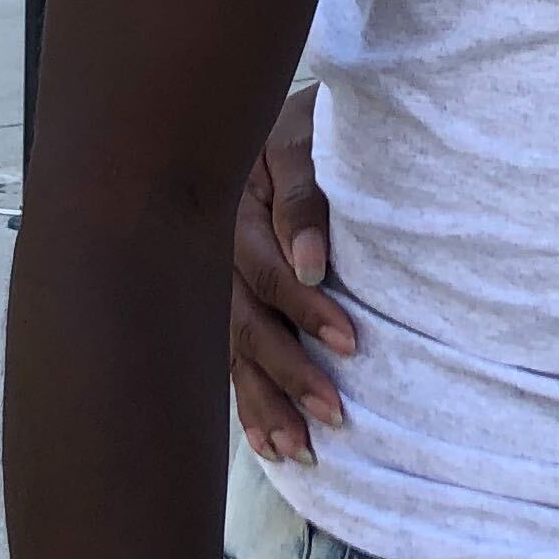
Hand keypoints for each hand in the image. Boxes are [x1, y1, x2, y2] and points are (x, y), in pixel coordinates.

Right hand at [228, 83, 353, 464]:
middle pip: (244, 323)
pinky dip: (247, 402)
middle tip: (334, 414)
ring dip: (265, 402)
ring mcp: (208, 281)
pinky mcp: (216, 302)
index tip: (350, 340)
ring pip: (231, 351)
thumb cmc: (300, 121)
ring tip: (300, 450)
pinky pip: (223, 358)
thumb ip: (305, 193)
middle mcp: (212, 253)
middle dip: (288, 373)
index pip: (265, 271)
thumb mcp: (302, 135)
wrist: (254, 109)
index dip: (305, 307)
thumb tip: (311, 263)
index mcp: (230, 210)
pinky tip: (266, 444)